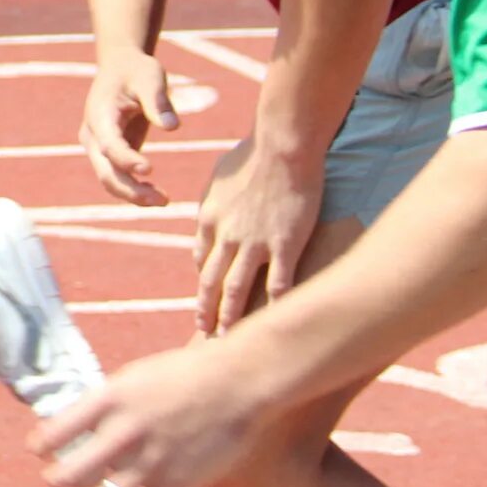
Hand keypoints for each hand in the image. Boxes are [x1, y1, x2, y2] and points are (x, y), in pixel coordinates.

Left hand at [34, 339, 266, 486]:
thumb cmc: (181, 375)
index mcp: (109, 399)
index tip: (37, 450)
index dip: (41, 444)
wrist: (233, 384)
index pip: (58, 430)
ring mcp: (151, 460)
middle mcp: (125, 432)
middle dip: (57, 481)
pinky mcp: (178, 481)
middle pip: (74, 472)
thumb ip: (109, 405)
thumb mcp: (134, 378)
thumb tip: (84, 427)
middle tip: (54, 481)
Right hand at [80, 48, 179, 206]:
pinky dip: (135, 190)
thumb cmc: (136, 70)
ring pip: (109, 180)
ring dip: (134, 195)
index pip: (108, 144)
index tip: (150, 170)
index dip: (126, 159)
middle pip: (105, 171)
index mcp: (99, 114)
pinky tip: (158, 196)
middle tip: (163, 199)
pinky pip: (118, 178)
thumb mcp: (150, 76)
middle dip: (131, 189)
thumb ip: (158, 101)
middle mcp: (93, 135)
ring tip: (165, 200)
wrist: (121, 67)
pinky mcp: (110, 154)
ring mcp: (98, 146)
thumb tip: (172, 126)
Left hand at [193, 135, 321, 334]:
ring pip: (237, 288)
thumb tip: (211, 211)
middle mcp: (226, 235)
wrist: (280, 147)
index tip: (205, 298)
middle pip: (212, 280)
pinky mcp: (284, 245)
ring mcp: (254, 243)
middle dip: (206, 308)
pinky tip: (274, 327)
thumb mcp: (220, 175)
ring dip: (231, 316)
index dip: (204, 281)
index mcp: (209, 217)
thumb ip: (214, 199)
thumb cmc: (252, 154)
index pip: (202, 257)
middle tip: (203, 332)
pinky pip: (278, 285)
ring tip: (228, 338)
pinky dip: (274, 308)